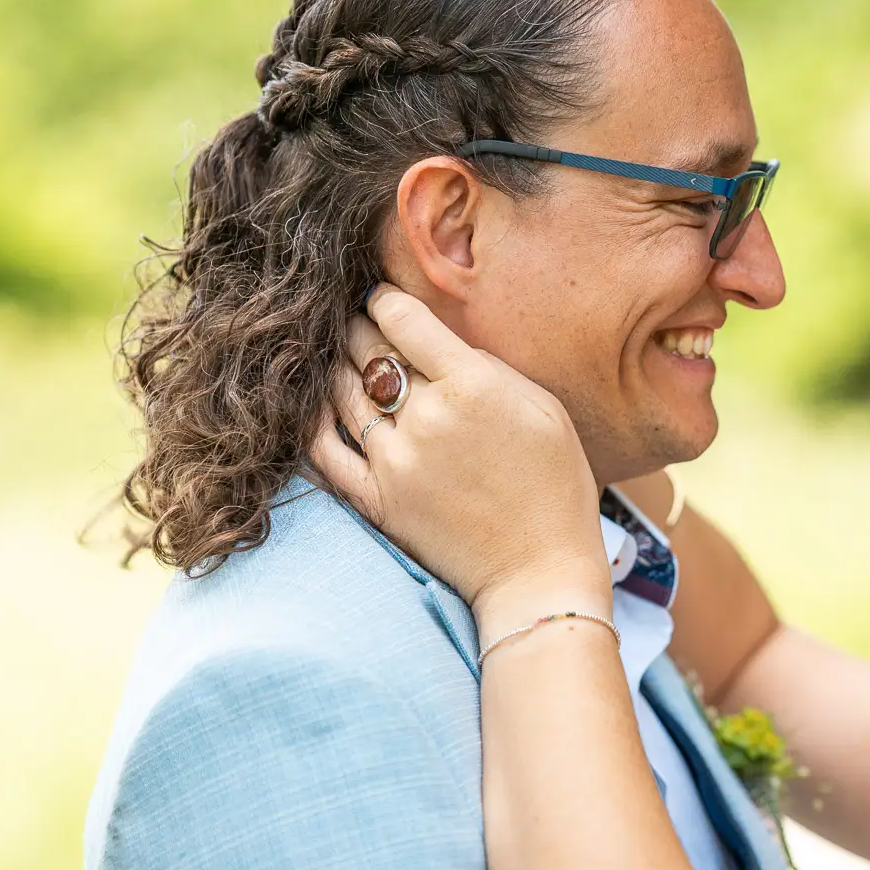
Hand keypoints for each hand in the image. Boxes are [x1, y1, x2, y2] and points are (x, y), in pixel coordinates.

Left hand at [312, 286, 612, 621]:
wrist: (539, 572)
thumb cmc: (556, 487)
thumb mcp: (544, 408)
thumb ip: (491, 368)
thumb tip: (442, 345)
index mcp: (472, 385)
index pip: (402, 318)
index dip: (383, 298)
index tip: (380, 297)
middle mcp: (427, 416)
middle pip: (368, 349)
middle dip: (358, 327)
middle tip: (355, 320)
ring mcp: (394, 460)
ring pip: (341, 392)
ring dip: (335, 366)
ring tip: (337, 356)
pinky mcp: (376, 500)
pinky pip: (323, 452)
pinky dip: (312, 423)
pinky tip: (312, 407)